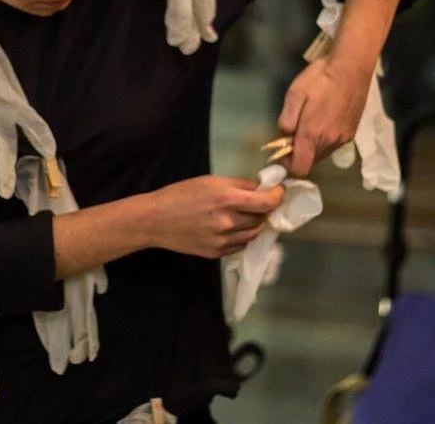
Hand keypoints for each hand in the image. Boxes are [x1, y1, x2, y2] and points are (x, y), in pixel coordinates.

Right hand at [147, 175, 283, 257]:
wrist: (156, 220)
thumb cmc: (181, 194)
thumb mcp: (211, 181)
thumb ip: (239, 184)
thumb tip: (261, 187)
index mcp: (228, 199)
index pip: (267, 202)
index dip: (277, 196)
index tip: (278, 192)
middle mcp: (229, 222)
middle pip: (262, 219)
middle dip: (264, 210)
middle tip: (259, 203)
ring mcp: (223, 241)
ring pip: (253, 234)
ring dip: (255, 225)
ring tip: (245, 216)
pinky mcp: (217, 253)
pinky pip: (240, 246)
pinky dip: (242, 237)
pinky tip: (232, 229)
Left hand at [277, 58, 369, 176]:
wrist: (351, 67)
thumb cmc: (319, 78)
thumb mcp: (294, 94)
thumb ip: (286, 120)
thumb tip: (284, 136)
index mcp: (313, 133)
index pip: (299, 168)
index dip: (287, 165)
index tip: (281, 151)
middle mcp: (330, 141)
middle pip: (310, 161)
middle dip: (299, 152)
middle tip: (294, 131)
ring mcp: (343, 138)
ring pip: (322, 154)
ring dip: (312, 146)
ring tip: (309, 122)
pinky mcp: (352, 133)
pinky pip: (333, 145)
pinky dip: (324, 139)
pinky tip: (324, 119)